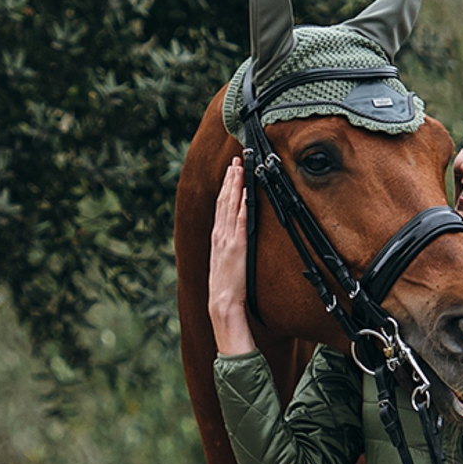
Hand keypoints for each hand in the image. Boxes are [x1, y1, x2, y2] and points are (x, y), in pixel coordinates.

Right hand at [209, 157, 256, 355]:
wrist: (222, 304)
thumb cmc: (226, 288)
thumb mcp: (225, 263)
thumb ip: (230, 248)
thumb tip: (238, 237)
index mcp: (217, 238)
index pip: (221, 206)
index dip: (226, 187)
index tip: (231, 171)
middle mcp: (219, 235)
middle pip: (224, 200)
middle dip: (230, 178)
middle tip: (236, 159)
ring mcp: (227, 239)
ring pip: (230, 205)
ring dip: (235, 184)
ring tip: (240, 167)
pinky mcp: (236, 245)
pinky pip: (239, 220)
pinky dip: (241, 204)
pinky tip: (245, 191)